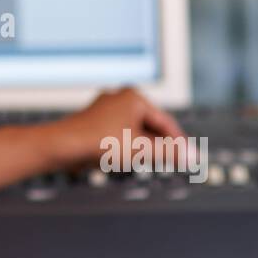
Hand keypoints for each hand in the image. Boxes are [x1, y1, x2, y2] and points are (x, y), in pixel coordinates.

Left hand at [40, 87, 185, 167]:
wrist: (63, 146)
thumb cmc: (100, 142)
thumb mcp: (142, 149)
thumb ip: (170, 152)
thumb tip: (193, 155)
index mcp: (134, 96)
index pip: (165, 121)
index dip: (179, 142)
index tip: (189, 158)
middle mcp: (120, 97)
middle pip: (150, 124)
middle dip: (161, 143)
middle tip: (174, 161)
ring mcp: (105, 108)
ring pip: (134, 130)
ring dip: (145, 146)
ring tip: (150, 161)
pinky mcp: (94, 122)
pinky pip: (120, 133)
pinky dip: (128, 145)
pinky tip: (128, 158)